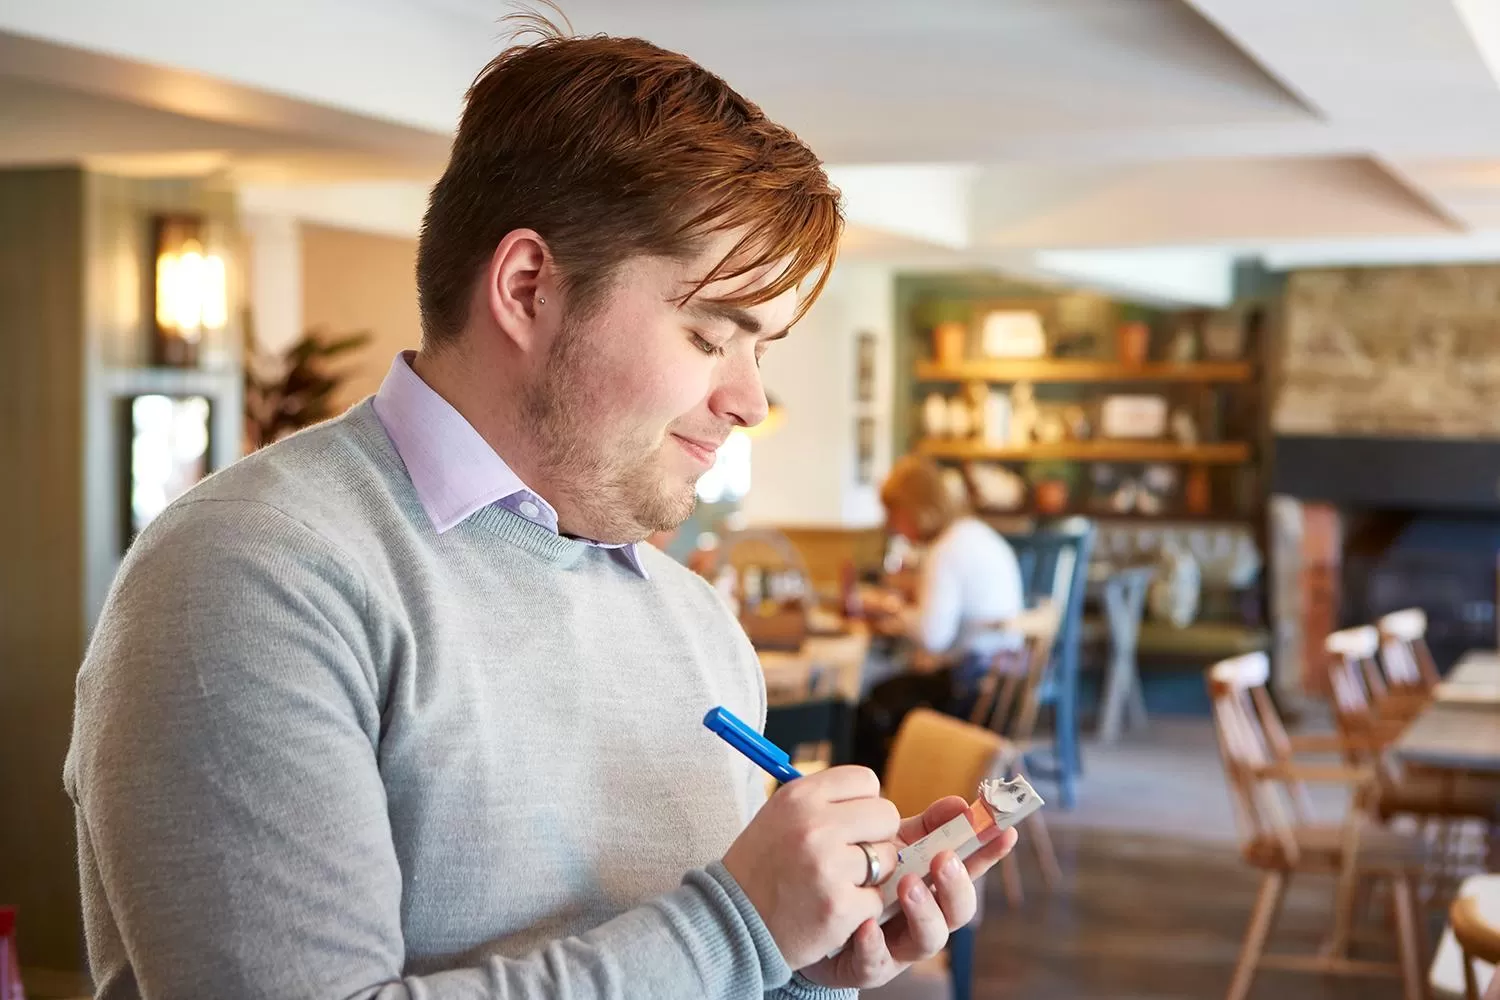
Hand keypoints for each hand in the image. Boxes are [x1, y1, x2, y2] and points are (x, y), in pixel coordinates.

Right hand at [722, 767, 901, 970]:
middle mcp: (814, 826)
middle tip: (850, 856)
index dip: (864, 804)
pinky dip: (861, 908)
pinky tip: (832, 908)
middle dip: (876, 837)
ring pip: (887, 859)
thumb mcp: (781, 816)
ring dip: (871, 875)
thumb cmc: (762, 866)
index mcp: (800, 797)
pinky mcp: (839, 907)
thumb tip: (874, 802)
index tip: (849, 824)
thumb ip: (825, 803)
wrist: (731, 922)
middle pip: (885, 815)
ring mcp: (828, 867)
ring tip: (837, 883)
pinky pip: (877, 899)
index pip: (866, 781)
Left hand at [799, 796, 1019, 989]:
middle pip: (958, 911)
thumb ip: (924, 827)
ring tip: (907, 886)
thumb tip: (959, 803)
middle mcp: (922, 917)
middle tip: (943, 859)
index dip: (988, 852)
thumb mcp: (887, 845)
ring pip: (927, 940)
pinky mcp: (865, 966)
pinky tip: (865, 925)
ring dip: (923, 911)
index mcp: (931, 884)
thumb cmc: (855, 874)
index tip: (1005, 831)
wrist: (802, 914)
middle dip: (956, 886)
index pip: (968, 868)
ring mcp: (898, 945)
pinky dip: (873, 945)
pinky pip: (875, 963)